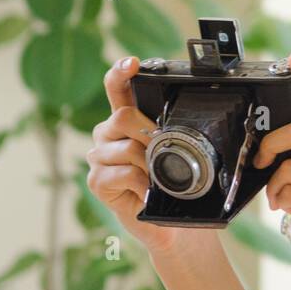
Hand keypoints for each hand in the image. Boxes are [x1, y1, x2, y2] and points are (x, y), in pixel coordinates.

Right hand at [85, 57, 219, 258]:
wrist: (172, 226)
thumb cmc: (175, 186)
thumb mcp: (179, 153)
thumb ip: (174, 132)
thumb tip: (194, 120)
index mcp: (127, 120)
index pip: (117, 88)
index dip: (121, 73)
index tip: (132, 63)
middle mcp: (108, 134)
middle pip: (123, 116)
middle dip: (150, 132)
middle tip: (165, 151)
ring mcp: (99, 157)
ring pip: (127, 147)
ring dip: (150, 164)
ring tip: (158, 178)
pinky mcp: (96, 181)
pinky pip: (124, 172)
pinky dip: (142, 183)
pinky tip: (147, 192)